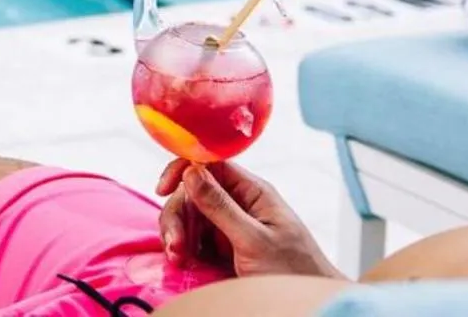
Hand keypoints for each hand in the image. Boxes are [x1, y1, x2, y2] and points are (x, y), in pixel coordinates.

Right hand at [156, 159, 343, 280]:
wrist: (304, 305)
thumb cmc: (292, 272)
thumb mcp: (254, 240)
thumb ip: (221, 206)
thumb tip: (191, 170)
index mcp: (252, 192)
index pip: (210, 165)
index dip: (183, 171)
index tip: (162, 189)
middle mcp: (239, 203)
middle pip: (193, 193)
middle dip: (178, 216)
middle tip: (175, 246)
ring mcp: (229, 226)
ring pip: (189, 216)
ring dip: (177, 234)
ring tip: (179, 259)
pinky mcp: (223, 247)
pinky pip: (193, 238)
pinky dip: (183, 247)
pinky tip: (183, 261)